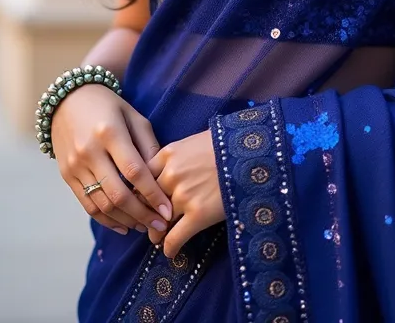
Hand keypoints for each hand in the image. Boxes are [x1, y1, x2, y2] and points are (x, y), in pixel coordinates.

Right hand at [51, 84, 172, 236]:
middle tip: (160, 227)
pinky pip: (87, 205)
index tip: (168, 211)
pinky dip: (106, 220)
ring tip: (145, 226)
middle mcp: (90, 152)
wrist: (67, 100)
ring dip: (126, 220)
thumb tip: (163, 176)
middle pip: (118, 194)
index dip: (152, 194)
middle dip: (142, 214)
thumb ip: (148, 145)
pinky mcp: (67, 176)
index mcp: (110, 132)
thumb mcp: (133, 116)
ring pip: (102, 204)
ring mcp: (75, 166)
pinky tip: (124, 225)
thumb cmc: (108, 106)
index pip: (134, 171)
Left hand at [145, 130, 225, 256]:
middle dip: (146, 214)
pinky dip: (169, 248)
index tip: (143, 200)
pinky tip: (170, 252)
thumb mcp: (196, 141)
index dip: (141, 192)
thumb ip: (178, 155)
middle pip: (147, 201)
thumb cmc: (227, 143)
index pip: (142, 178)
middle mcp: (170, 175)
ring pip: (159, 222)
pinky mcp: (198, 215)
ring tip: (157, 238)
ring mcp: (183, 196)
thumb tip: (171, 168)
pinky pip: (175, 238)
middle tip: (148, 222)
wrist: (252, 153)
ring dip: (156, 232)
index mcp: (168, 154)